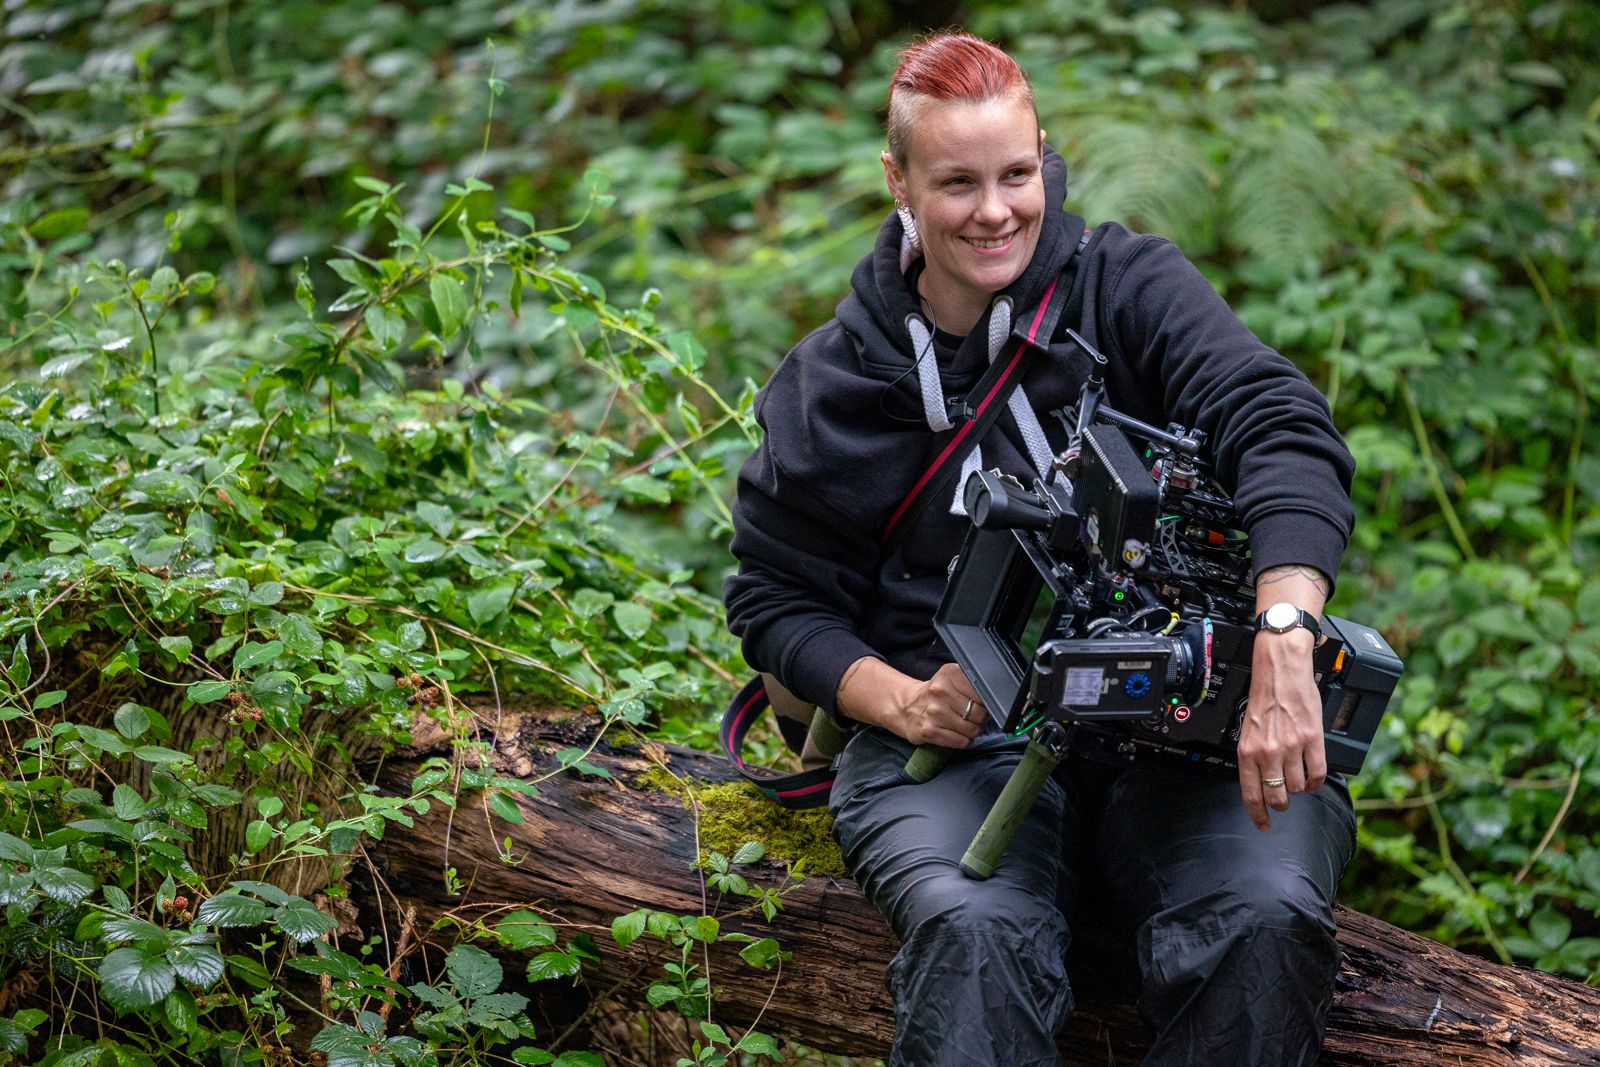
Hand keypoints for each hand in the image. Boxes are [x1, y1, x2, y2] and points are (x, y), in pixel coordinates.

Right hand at [894, 662, 986, 747]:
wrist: (906, 707)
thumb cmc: (935, 695)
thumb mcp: (951, 679)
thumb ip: (971, 684)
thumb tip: (994, 701)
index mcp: (949, 674)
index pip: (983, 692)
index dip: (986, 702)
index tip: (981, 704)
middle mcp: (941, 691)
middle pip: (979, 713)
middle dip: (980, 719)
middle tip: (973, 717)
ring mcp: (934, 712)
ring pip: (972, 730)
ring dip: (972, 732)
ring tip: (964, 726)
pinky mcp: (929, 731)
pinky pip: (961, 742)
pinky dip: (963, 741)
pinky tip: (956, 734)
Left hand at [1236, 628, 1326, 830]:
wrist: (1281, 670)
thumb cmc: (1265, 697)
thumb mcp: (1249, 730)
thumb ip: (1253, 755)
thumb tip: (1260, 780)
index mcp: (1247, 751)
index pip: (1251, 794)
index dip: (1258, 815)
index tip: (1263, 825)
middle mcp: (1267, 752)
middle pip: (1277, 797)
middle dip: (1282, 803)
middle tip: (1284, 799)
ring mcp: (1290, 748)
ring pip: (1297, 788)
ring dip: (1299, 789)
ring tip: (1298, 780)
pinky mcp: (1312, 740)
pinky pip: (1316, 774)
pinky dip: (1316, 782)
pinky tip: (1313, 779)